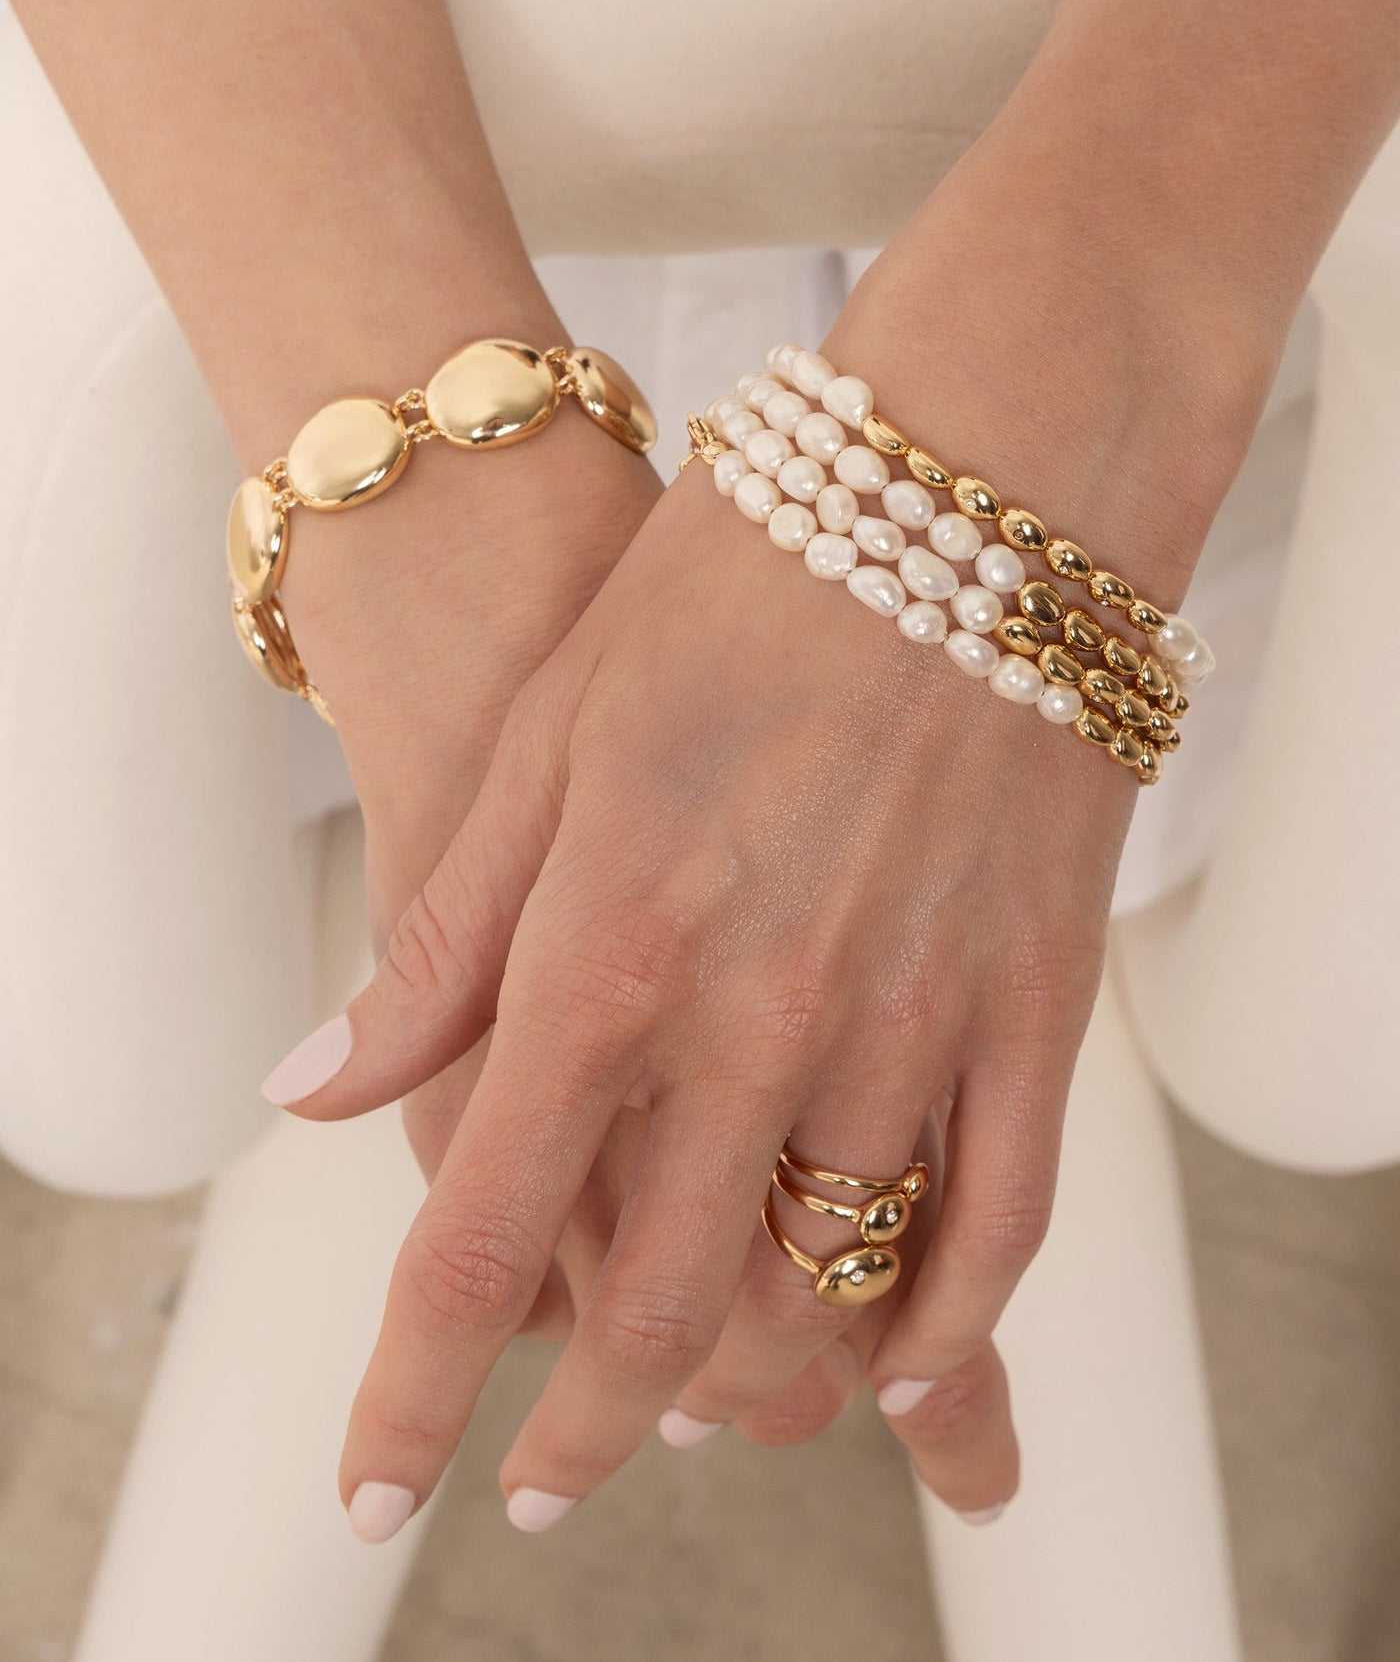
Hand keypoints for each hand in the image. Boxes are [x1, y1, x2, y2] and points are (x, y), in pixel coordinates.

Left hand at [283, 220, 1246, 1536]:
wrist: (974, 473)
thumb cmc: (737, 576)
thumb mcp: (547, 735)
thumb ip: (444, 937)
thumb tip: (319, 1089)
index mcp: (609, 947)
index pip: (483, 1239)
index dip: (413, 1387)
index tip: (380, 1479)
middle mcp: (760, 1015)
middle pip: (658, 1309)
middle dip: (587, 1429)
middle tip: (551, 1478)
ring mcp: (914, 1016)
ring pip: (830, 1289)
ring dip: (756, 1383)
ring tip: (710, 1409)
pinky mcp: (1035, 996)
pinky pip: (1001, 1219)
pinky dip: (948, 1323)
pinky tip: (907, 1367)